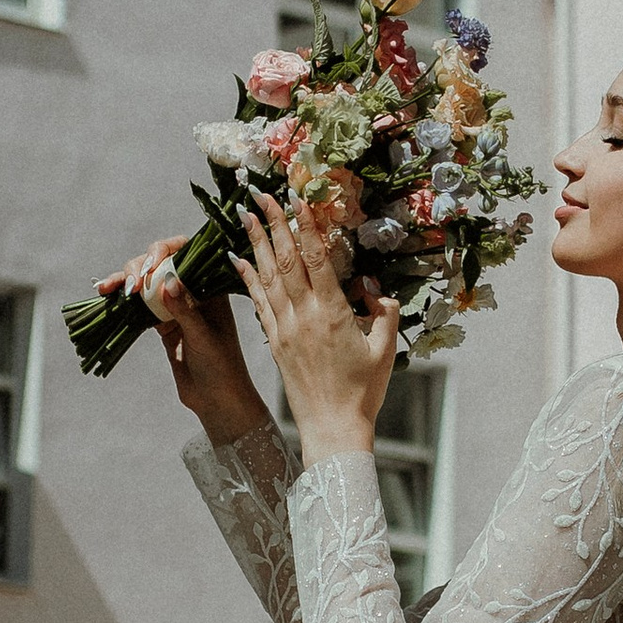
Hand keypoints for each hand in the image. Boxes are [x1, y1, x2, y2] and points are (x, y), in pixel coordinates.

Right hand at [98, 242, 267, 445]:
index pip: (187, 253)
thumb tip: (166, 281)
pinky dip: (123, 302)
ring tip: (108, 288)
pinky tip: (107, 297)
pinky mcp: (161, 323)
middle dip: (140, 268)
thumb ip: (185, 310)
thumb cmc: (221, 367)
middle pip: (160, 264)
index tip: (150, 264)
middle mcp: (192, 291)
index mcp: (210, 287)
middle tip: (131, 286)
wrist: (216, 400)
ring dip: (126, 282)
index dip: (165, 250)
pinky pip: (139, 306)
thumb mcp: (204, 338)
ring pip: (146, 283)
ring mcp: (175, 307)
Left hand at [238, 192, 398, 459]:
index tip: (298, 199)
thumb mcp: (385, 348)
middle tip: (261, 194)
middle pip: (285, 260)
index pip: (317, 259)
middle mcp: (303, 316)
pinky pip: (257, 303)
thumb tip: (372, 287)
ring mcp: (284, 329)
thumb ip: (382, 311)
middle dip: (273, 223)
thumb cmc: (363, 391)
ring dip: (255, 243)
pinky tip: (237, 258)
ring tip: (245, 214)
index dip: (307, 226)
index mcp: (332, 313)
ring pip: (266, 277)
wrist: (332, 428)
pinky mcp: (274, 343)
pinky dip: (247, 278)